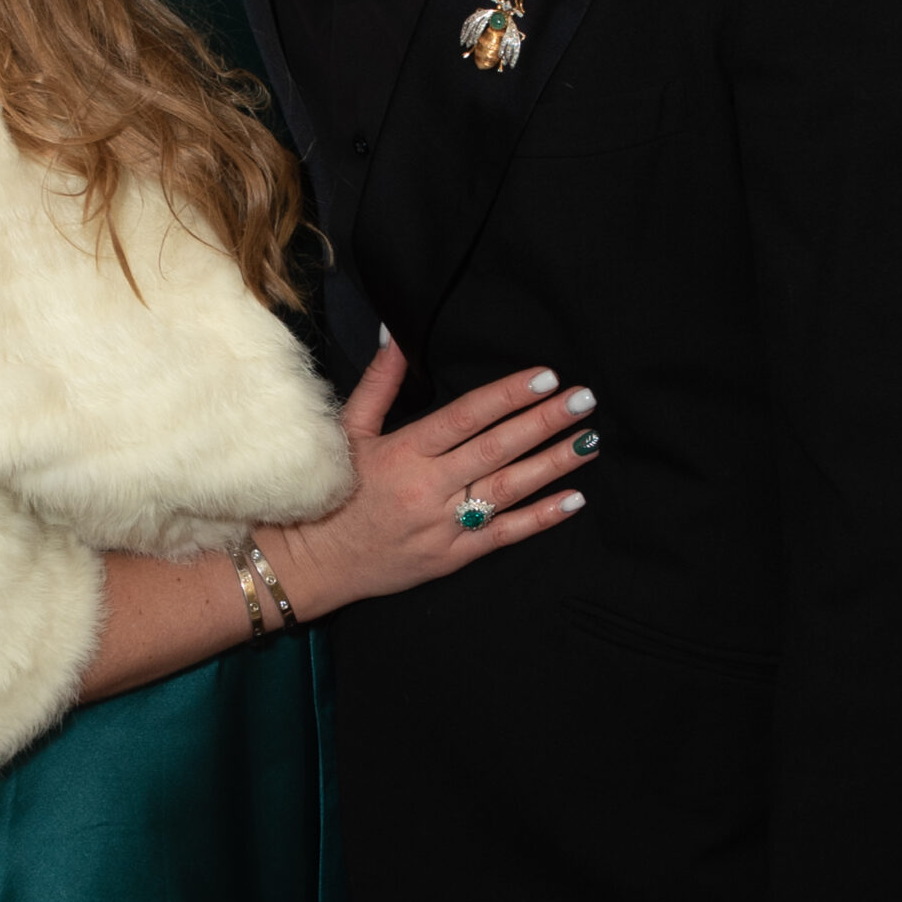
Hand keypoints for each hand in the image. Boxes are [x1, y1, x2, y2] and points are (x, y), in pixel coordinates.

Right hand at [267, 340, 598, 619]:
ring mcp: (442, 525)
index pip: (466, 417)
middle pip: (497, 448)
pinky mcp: (451, 557)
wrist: (312, 562)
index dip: (508, 396)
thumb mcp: (349, 432)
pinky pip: (503, 535)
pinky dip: (540, 519)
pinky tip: (573, 500)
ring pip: (507, 489)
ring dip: (553, 464)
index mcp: (403, 452)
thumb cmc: (332, 492)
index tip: (545, 377)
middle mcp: (427, 487)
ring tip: (589, 442)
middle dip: (544, 422)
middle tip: (584, 400)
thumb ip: (379, 384)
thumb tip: (397, 338)